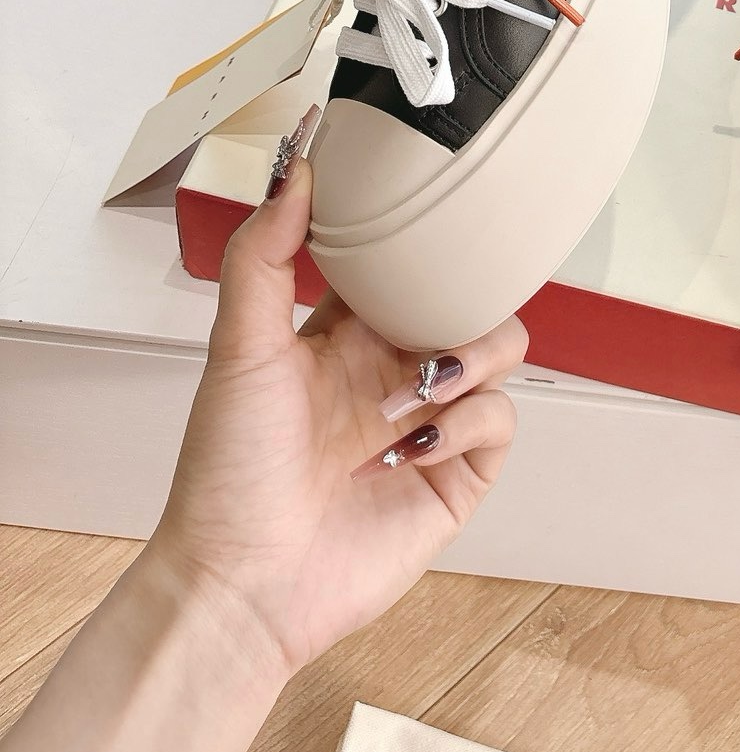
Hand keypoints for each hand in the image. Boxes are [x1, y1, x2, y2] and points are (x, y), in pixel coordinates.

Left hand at [146, 147, 526, 679]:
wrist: (241, 584)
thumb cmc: (227, 473)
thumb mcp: (239, 347)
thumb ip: (263, 254)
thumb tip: (296, 167)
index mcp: (346, 333)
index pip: (406, 262)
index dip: (419, 239)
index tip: (425, 210)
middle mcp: (393, 370)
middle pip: (469, 298)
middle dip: (463, 297)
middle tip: (425, 319)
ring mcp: (429, 422)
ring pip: (499, 350)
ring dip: (468, 359)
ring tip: (414, 392)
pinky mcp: (456, 476)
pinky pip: (500, 421)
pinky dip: (466, 421)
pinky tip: (410, 445)